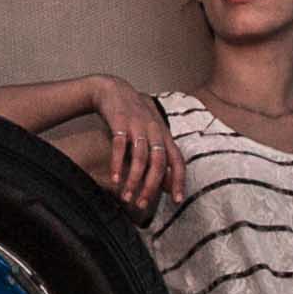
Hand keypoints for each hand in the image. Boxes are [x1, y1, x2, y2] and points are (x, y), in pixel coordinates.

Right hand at [85, 80, 176, 209]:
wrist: (113, 89)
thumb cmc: (134, 116)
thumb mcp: (151, 133)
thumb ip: (159, 156)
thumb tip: (168, 184)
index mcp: (165, 135)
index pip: (177, 161)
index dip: (179, 180)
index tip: (177, 200)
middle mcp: (155, 130)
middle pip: (159, 163)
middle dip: (151, 186)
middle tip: (142, 204)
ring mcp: (138, 126)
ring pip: (140, 158)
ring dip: (133, 180)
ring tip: (126, 197)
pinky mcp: (120, 122)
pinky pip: (120, 147)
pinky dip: (117, 164)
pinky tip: (115, 179)